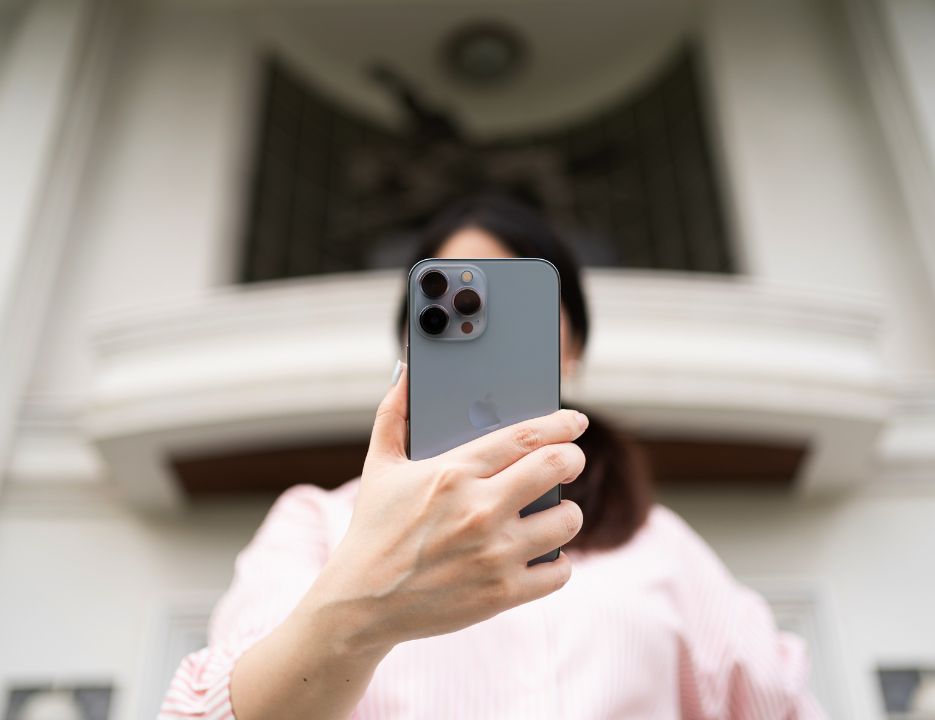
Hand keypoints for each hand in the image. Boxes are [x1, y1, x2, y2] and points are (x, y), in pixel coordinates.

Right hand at [307, 362, 587, 651]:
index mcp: (452, 473)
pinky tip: (545, 553)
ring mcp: (493, 554)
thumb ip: (393, 415)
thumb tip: (404, 373)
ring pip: (567, 521)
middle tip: (571, 459)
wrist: (361, 603)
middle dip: (573, 457)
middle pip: (556, 467)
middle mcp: (478, 510)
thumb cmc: (373, 529)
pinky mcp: (501, 593)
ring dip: (567, 512)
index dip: (561, 424)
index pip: (525, 436)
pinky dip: (558, 562)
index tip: (576, 422)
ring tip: (555, 511)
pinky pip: (559, 572)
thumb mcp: (379, 466)